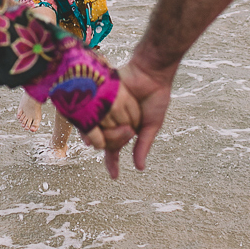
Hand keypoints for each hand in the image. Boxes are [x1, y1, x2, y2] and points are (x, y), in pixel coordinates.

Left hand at [82, 58, 173, 176]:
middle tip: (127, 130)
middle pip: (104, 140)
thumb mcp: (152, 124)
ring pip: (97, 128)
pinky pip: (93, 110)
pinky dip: (95, 116)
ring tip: (111, 127)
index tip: (114, 177)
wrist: (151, 72)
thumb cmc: (155, 96)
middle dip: (112, 142)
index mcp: (126, 127)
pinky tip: (96, 118)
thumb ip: (143, 145)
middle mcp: (113, 119)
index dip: (113, 163)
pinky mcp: (100, 95)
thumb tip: (139, 168)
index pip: (115, 149)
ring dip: (102, 131)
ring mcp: (105, 108)